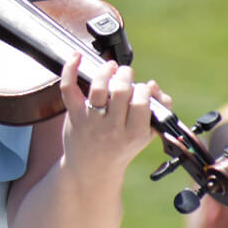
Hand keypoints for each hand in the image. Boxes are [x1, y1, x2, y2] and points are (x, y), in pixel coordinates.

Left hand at [58, 54, 171, 178]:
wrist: (92, 171)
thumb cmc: (122, 148)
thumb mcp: (146, 135)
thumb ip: (159, 110)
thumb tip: (154, 86)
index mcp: (134, 134)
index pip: (141, 103)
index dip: (143, 89)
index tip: (141, 88)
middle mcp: (112, 129)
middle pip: (121, 91)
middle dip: (125, 75)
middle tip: (125, 73)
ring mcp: (91, 122)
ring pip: (98, 88)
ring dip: (106, 70)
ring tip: (110, 67)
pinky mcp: (74, 116)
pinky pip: (68, 89)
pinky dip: (70, 70)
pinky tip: (76, 56)